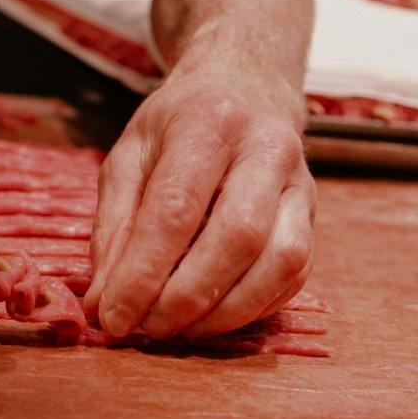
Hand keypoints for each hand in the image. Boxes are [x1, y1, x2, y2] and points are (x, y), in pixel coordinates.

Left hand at [85, 67, 313, 339]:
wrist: (244, 89)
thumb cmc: (177, 127)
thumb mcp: (129, 156)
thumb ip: (113, 228)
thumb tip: (103, 302)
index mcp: (209, 123)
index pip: (176, 209)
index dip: (143, 273)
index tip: (114, 317)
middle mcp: (267, 149)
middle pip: (238, 236)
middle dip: (188, 296)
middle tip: (149, 329)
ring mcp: (301, 184)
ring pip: (280, 262)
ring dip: (226, 312)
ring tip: (179, 329)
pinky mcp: (313, 217)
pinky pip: (294, 276)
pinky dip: (251, 308)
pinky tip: (212, 317)